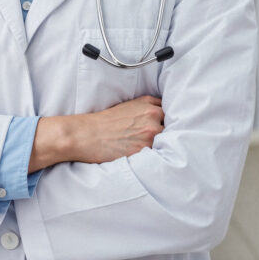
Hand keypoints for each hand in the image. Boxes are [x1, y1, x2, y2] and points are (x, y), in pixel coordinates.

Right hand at [30, 96, 163, 171]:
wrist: (86, 134)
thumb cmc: (103, 122)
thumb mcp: (126, 107)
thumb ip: (145, 109)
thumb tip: (160, 118)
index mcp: (147, 104)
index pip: (169, 112)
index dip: (166, 121)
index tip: (164, 127)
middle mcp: (152, 115)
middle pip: (171, 127)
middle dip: (164, 133)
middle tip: (151, 140)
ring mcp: (150, 133)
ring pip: (166, 141)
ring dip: (160, 145)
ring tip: (146, 149)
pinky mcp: (145, 149)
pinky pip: (158, 154)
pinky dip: (153, 155)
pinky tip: (143, 155)